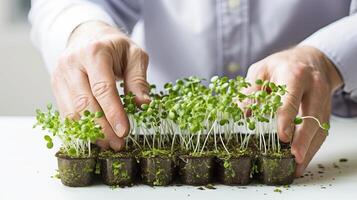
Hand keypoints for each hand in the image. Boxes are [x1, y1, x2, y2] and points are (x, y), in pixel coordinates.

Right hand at [51, 21, 149, 150]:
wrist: (88, 35)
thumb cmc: (114, 46)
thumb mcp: (134, 55)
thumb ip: (139, 79)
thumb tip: (143, 105)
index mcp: (94, 52)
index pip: (103, 88)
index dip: (113, 113)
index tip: (124, 132)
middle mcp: (72, 63)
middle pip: (84, 103)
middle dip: (102, 128)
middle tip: (118, 144)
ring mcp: (60, 75)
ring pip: (72, 111)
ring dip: (90, 132)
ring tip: (109, 143)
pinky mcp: (56, 86)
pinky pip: (65, 112)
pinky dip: (80, 128)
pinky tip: (95, 136)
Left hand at [246, 46, 342, 175]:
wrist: (311, 59)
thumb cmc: (282, 65)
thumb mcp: (261, 69)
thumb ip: (251, 89)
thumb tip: (243, 112)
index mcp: (295, 75)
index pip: (292, 99)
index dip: (287, 118)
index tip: (283, 136)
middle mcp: (314, 87)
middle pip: (312, 115)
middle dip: (304, 138)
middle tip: (294, 156)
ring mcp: (323, 100)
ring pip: (320, 126)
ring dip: (309, 148)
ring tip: (298, 166)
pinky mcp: (326, 110)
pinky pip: (322, 131)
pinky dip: (313, 147)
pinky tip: (303, 160)